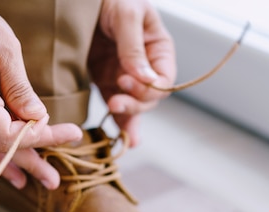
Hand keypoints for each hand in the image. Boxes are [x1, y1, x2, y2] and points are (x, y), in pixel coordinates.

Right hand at [0, 0, 81, 188]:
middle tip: (55, 182)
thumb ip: (21, 89)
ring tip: (33, 182)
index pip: (11, 136)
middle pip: (1, 148)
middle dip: (31, 163)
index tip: (71, 133)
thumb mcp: (4, 48)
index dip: (43, 138)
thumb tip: (39, 119)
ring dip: (13, 164)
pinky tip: (6, 167)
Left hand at [88, 0, 175, 144]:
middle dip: (134, 104)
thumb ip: (134, 48)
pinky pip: (114, 103)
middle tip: (114, 102)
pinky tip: (121, 138)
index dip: (149, 87)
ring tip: (124, 137)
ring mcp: (124, 75)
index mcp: (157, 48)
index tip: (126, 81)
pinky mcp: (104, 80)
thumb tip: (146, 80)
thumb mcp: (126, 16)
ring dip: (128, 120)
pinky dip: (117, 121)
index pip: (163, 79)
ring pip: (133, 106)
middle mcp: (144, 66)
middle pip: (148, 97)